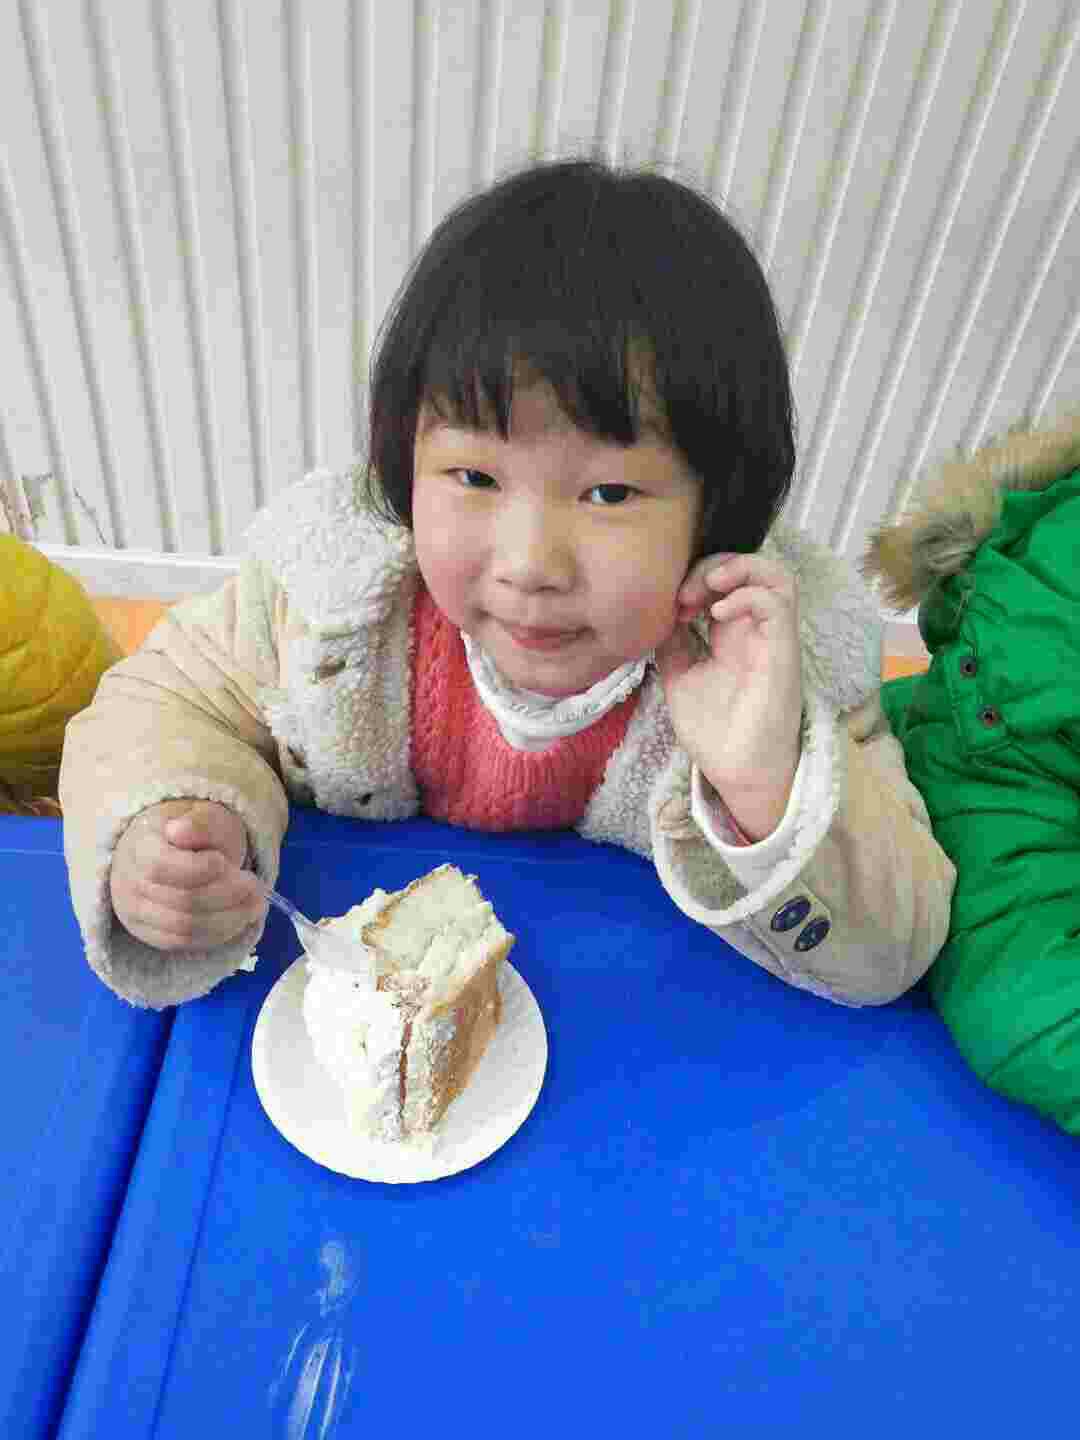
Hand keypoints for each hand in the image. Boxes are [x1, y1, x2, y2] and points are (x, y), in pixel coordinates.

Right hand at [110, 798, 264, 950]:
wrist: (174, 851)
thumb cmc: (195, 834)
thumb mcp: (206, 816)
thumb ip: (200, 823)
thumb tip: (179, 831)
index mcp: (139, 847)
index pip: (161, 866)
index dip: (201, 868)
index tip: (225, 861)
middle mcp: (128, 882)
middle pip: (181, 900)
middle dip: (227, 895)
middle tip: (256, 885)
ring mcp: (135, 912)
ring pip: (185, 926)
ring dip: (228, 918)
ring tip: (256, 903)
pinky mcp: (149, 933)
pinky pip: (183, 942)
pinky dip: (217, 933)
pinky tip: (239, 918)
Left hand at [656, 552, 802, 839]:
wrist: (736, 771)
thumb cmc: (714, 731)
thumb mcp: (679, 677)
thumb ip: (672, 644)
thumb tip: (659, 613)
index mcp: (732, 635)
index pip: (726, 581)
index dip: (696, 577)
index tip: (670, 604)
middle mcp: (755, 631)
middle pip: (750, 568)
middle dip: (712, 567)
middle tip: (683, 595)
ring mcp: (772, 639)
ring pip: (776, 576)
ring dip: (738, 568)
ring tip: (707, 588)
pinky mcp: (783, 651)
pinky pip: (778, 602)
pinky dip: (747, 594)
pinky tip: (718, 612)